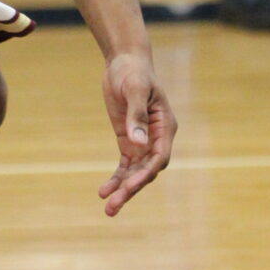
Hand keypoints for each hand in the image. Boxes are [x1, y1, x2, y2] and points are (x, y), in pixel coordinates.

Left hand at [98, 50, 175, 216]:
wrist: (125, 61)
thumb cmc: (133, 72)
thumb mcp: (134, 90)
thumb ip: (137, 116)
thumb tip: (139, 143)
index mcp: (165, 127)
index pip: (159, 158)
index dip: (145, 173)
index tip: (129, 186)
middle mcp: (157, 138)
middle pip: (147, 171)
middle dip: (131, 189)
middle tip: (113, 206)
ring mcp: (143, 141)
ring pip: (135, 172)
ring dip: (123, 190)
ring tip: (108, 208)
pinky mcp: (129, 140)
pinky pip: (124, 165)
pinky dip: (116, 178)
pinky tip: (104, 191)